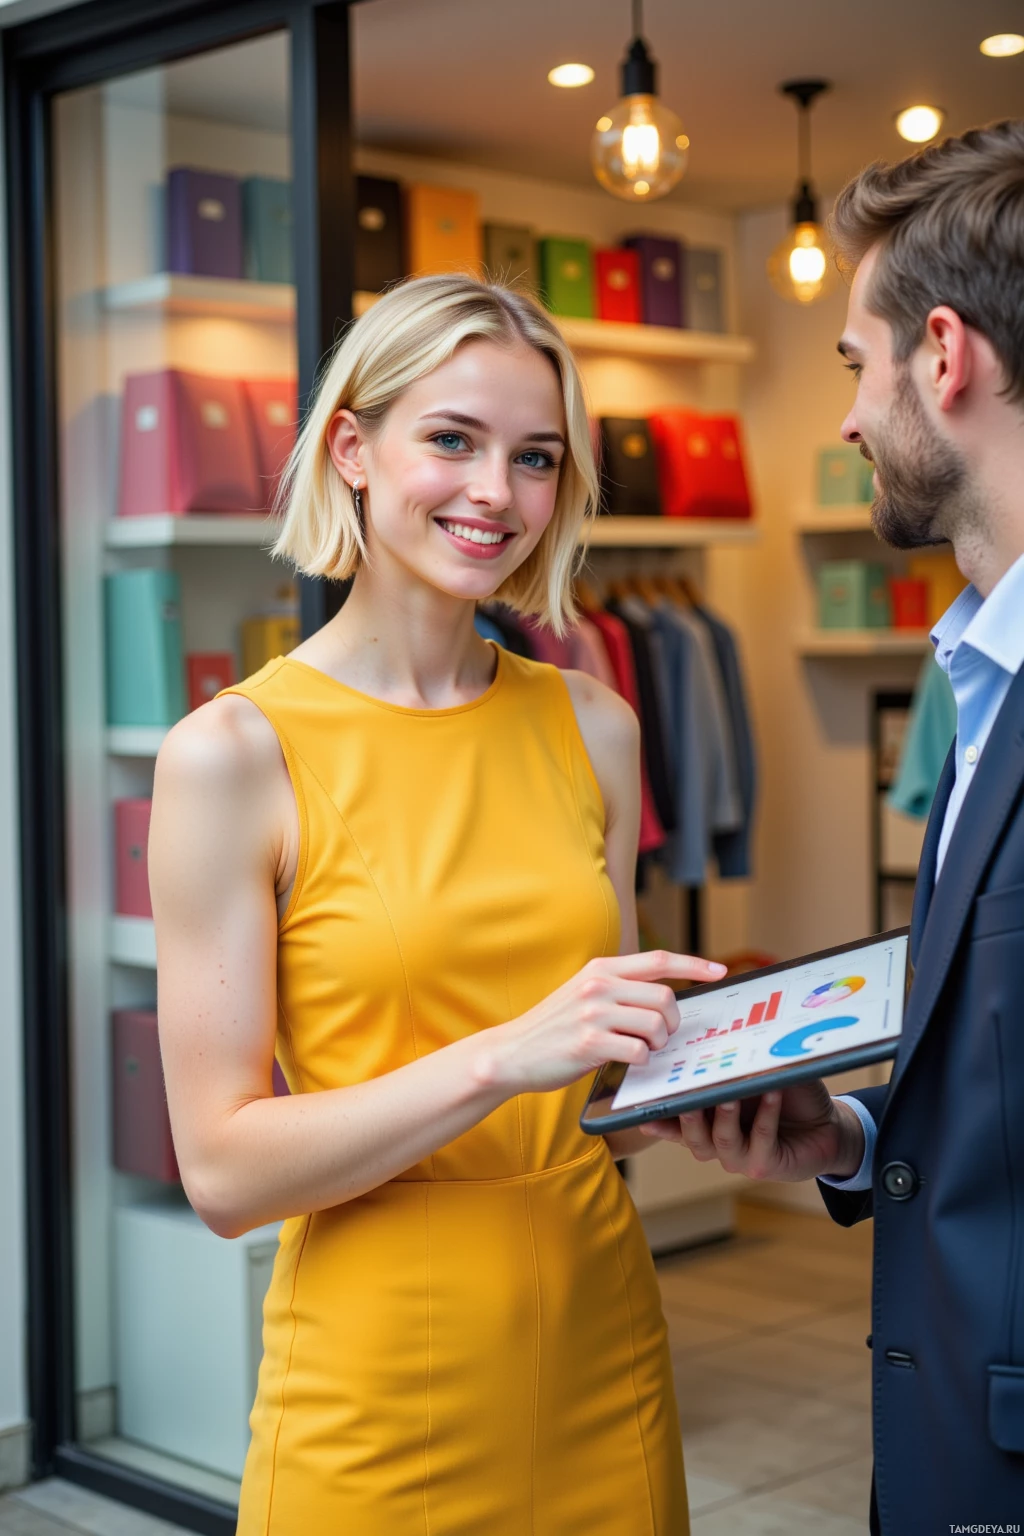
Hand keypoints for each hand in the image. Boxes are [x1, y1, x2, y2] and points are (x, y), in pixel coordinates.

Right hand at [487, 950, 726, 1096]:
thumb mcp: (585, 994)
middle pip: (665, 998)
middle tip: (662, 1036)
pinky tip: (627, 1061)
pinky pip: (638, 1052)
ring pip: (655, 1026)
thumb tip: (665, 999)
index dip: (695, 964)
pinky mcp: (589, 1043)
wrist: (512, 1052)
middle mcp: (599, 985)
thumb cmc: (555, 1027)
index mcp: (602, 968)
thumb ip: (619, 989)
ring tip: (643, 1050)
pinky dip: (641, 1060)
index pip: (659, 959)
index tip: (720, 970)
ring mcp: (593, 1013)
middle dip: (673, 1023)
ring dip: (658, 1044)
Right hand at [638, 1078, 865, 1183]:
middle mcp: (718, 1142)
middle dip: (684, 1113)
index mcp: (708, 1121)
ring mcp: (739, 1157)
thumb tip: (722, 1031)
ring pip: (719, 1141)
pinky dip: (765, 1116)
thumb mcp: (758, 1074)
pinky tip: (771, 1093)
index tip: (640, 1098)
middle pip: (690, 1134)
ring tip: (729, 1092)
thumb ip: (737, 1063)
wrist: (827, 1126)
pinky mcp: (765, 1165)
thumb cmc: (788, 1095)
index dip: (657, 1112)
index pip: (675, 1119)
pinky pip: (760, 1141)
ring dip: (723, 1115)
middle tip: (685, 1090)